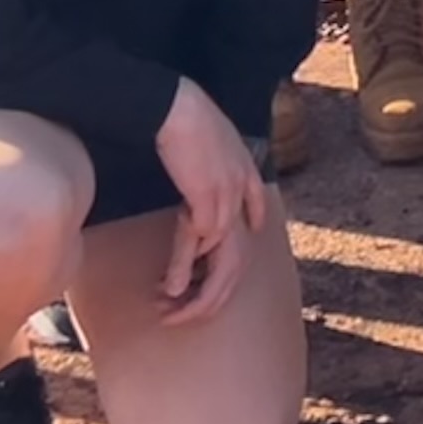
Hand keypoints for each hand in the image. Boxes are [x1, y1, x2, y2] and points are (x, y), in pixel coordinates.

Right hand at [150, 77, 271, 323]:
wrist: (177, 107)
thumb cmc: (186, 123)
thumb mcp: (210, 149)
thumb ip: (213, 172)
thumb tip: (198, 203)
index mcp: (246, 176)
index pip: (253, 222)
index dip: (236, 256)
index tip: (213, 277)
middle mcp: (243, 192)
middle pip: (240, 259)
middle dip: (214, 295)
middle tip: (188, 316)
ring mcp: (228, 197)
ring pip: (222, 260)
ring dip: (196, 291)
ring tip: (171, 309)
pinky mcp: (208, 199)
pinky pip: (201, 244)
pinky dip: (185, 267)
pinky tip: (169, 285)